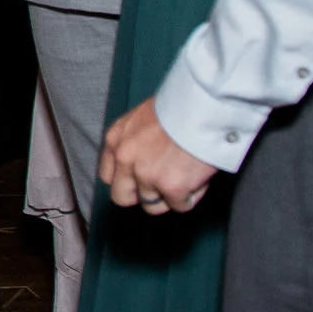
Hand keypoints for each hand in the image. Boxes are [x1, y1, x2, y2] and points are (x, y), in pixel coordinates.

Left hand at [100, 98, 219, 213]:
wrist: (205, 106)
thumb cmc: (181, 106)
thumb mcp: (143, 118)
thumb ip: (135, 141)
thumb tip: (144, 159)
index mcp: (116, 139)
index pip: (107, 176)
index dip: (127, 181)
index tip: (140, 180)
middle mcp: (125, 159)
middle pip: (122, 197)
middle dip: (141, 195)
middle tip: (163, 185)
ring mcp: (146, 175)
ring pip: (152, 206)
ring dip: (169, 197)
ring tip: (186, 178)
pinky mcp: (171, 188)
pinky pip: (180, 206)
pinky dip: (191, 197)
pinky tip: (198, 179)